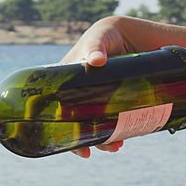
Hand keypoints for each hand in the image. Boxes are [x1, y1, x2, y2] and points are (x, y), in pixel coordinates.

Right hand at [61, 16, 146, 157]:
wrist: (126, 35)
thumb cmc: (105, 35)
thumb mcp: (99, 39)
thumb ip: (95, 46)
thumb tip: (96, 60)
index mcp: (66, 82)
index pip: (58, 110)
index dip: (63, 131)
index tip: (79, 148)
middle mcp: (77, 95)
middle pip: (77, 123)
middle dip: (86, 140)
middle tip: (96, 150)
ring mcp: (95, 100)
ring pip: (94, 125)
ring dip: (103, 139)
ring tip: (116, 147)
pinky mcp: (111, 101)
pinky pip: (108, 121)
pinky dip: (114, 132)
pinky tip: (121, 139)